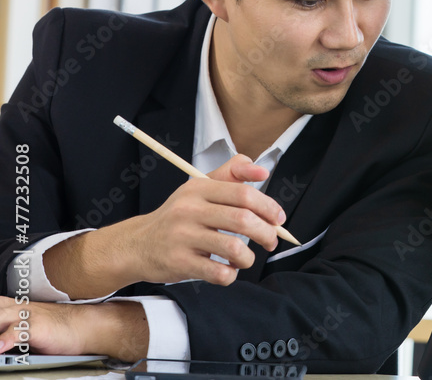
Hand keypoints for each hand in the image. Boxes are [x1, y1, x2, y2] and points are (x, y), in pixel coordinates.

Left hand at [0, 298, 147, 360]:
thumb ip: (10, 331)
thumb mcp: (28, 325)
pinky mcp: (37, 328)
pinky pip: (16, 332)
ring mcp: (25, 317)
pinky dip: (5, 339)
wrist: (88, 326)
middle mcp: (16, 309)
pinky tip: (1, 346)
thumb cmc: (60, 328)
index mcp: (12, 306)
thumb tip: (4, 342)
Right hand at [121, 154, 285, 284]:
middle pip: (243, 220)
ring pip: (234, 249)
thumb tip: (262, 172)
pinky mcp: (179, 263)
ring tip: (246, 258)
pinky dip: (231, 274)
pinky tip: (228, 270)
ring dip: (249, 258)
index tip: (278, 219)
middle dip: (266, 233)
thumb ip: (231, 174)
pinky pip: (219, 272)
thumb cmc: (178, 216)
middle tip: (271, 241)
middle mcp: (189, 210)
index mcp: (199, 189)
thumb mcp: (199, 187)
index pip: (243, 194)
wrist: (137, 244)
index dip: (268, 207)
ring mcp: (183, 237)